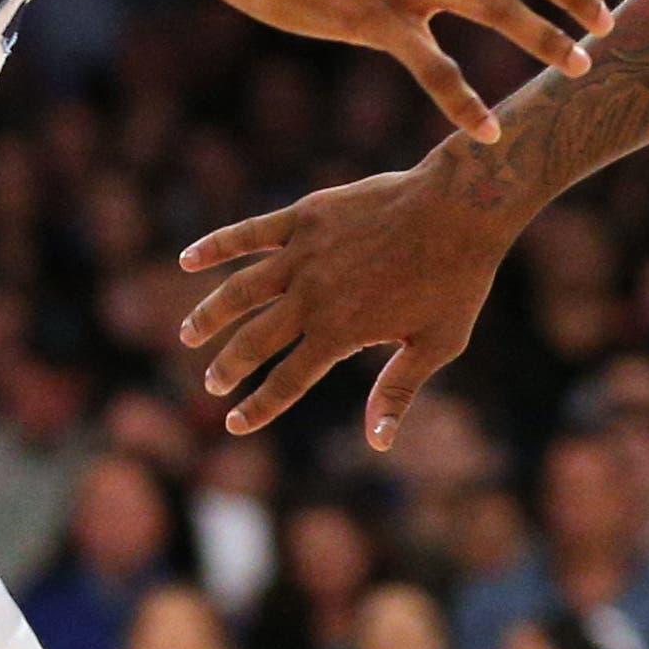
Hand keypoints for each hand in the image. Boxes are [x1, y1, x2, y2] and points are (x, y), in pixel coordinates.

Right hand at [178, 150, 519, 442]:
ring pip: (240, 292)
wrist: (460, 206)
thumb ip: (398, 389)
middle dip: (228, 367)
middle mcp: (312, 297)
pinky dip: (216, 246)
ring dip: (210, 315)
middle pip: (255, 341)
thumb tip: (378, 442)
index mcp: (341, 332)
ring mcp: (304, 255)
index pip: (288, 381)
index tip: (235, 423)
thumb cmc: (457, 278)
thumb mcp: (437, 344)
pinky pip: (250, 234)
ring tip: (188, 333)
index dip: (258, 407)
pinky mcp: (306, 217)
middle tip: (211, 383)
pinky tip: (189, 260)